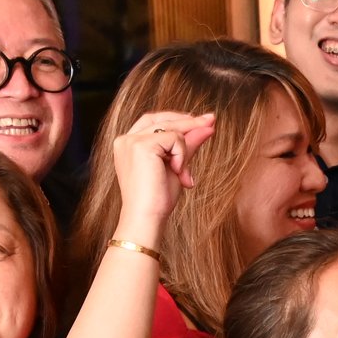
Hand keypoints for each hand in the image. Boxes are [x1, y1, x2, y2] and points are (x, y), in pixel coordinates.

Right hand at [109, 109, 215, 238]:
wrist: (147, 217)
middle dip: (189, 121)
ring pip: (171, 128)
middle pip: (163, 120)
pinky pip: (174, 138)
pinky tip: (178, 172)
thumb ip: (188, 145)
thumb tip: (208, 125)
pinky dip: (182, 155)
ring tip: (183, 173)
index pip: (154, 121)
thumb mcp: (177, 166)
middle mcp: (126, 139)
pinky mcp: (141, 145)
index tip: (203, 120)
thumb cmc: (158, 198)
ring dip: (185, 149)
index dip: (177, 119)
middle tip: (211, 121)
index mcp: (128, 144)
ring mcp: (131, 141)